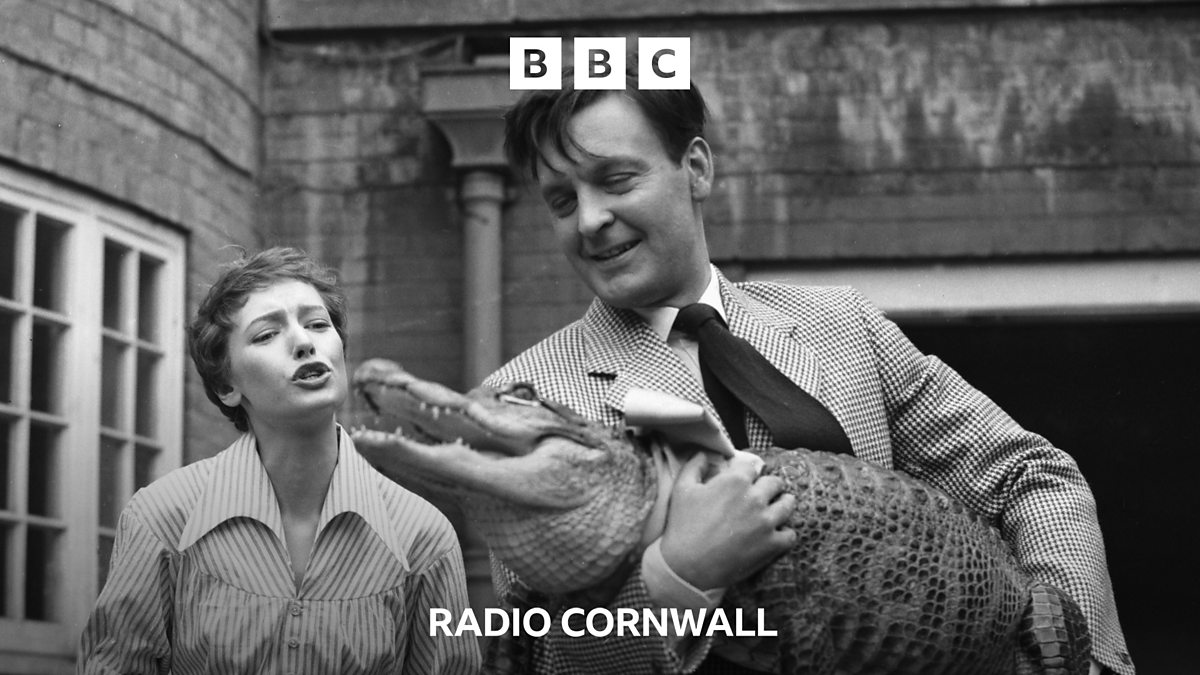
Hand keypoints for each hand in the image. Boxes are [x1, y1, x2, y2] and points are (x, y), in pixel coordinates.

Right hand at [659, 452, 795, 590]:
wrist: (687, 567)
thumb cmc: (682, 526)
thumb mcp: (681, 489)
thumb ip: (694, 465)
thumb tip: (703, 453)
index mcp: (734, 481)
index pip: (752, 466)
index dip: (748, 473)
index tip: (745, 480)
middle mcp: (755, 498)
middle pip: (775, 482)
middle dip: (768, 487)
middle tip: (761, 496)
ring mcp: (766, 522)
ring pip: (789, 504)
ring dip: (782, 505)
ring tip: (774, 511)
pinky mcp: (772, 545)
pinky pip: (791, 534)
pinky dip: (785, 534)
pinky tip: (774, 535)